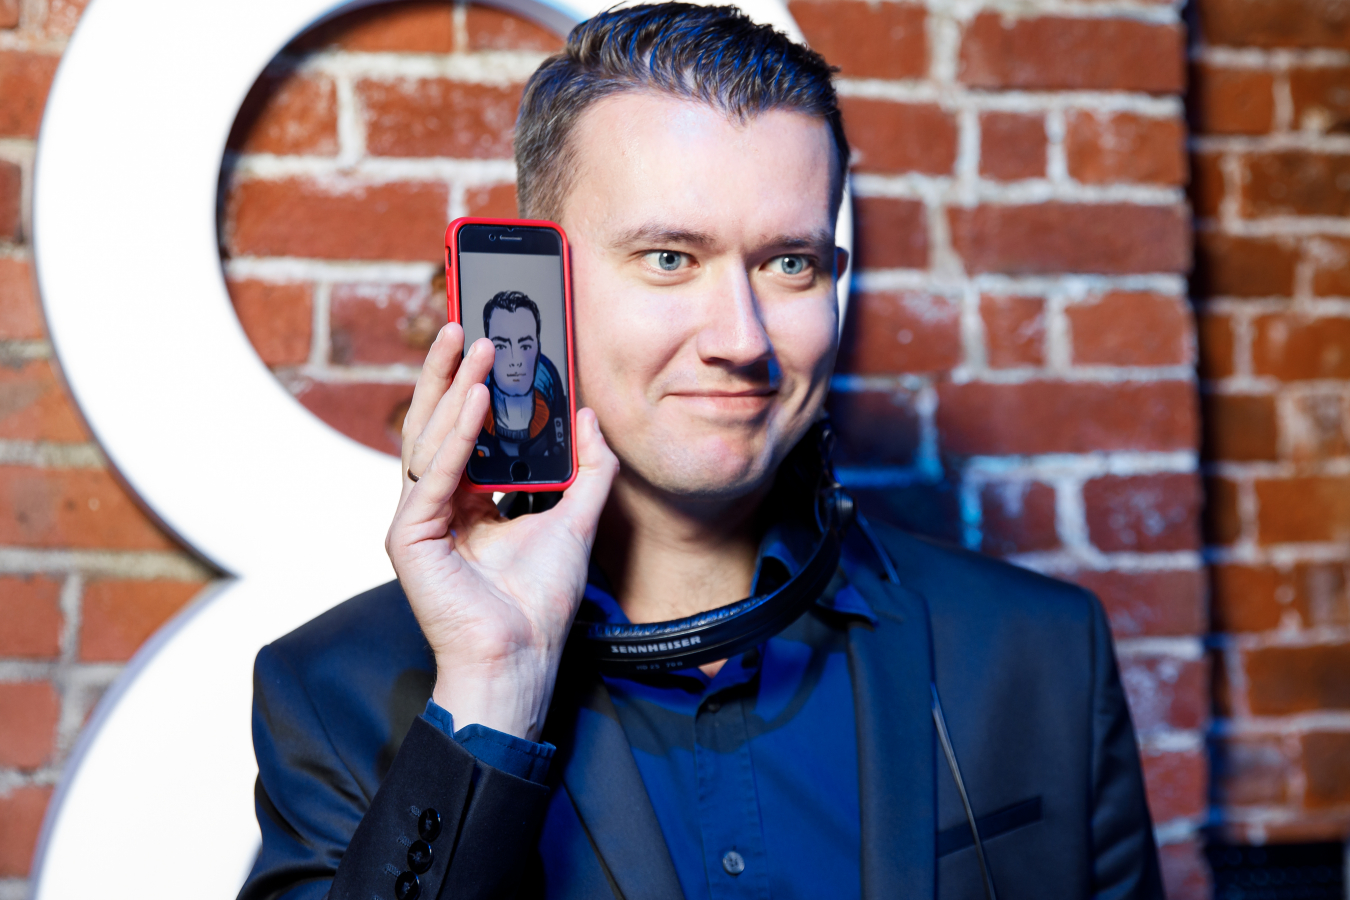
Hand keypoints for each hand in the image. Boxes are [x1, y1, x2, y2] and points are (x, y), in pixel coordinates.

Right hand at [385, 324, 618, 740]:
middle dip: (449, 372)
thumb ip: (587, 469)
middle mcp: (436, 502)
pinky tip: (476, 403)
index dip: (469, 383)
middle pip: (436, 423)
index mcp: (466, 498)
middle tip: (467, 325)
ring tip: (474, 347)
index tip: (485, 341)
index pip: (462, 428)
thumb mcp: (575, 519)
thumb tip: (591, 417)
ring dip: (452, 390)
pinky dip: (456, 438)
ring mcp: (417, 519)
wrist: (522, 658)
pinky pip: (434, 476)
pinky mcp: (409, 538)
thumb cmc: (539, 602)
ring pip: (429, 439)